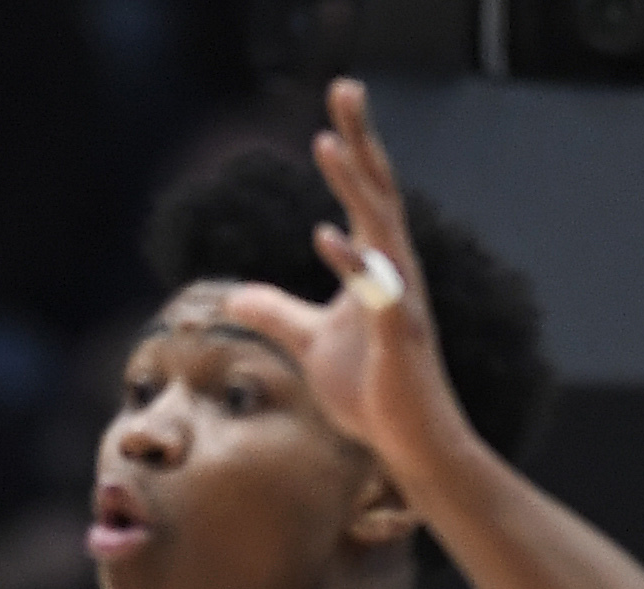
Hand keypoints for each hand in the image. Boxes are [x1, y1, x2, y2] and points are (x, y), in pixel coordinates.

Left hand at [217, 80, 477, 484]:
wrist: (409, 442)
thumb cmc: (371, 391)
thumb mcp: (311, 345)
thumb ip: (277, 314)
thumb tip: (234, 295)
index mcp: (377, 268)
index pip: (366, 195)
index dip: (352, 150)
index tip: (336, 103)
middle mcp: (395, 273)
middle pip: (379, 192)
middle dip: (361, 142)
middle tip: (344, 89)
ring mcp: (401, 302)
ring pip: (381, 231)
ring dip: (354, 188)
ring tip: (330, 144)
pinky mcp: (398, 339)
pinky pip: (376, 293)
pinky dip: (352, 264)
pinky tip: (325, 235)